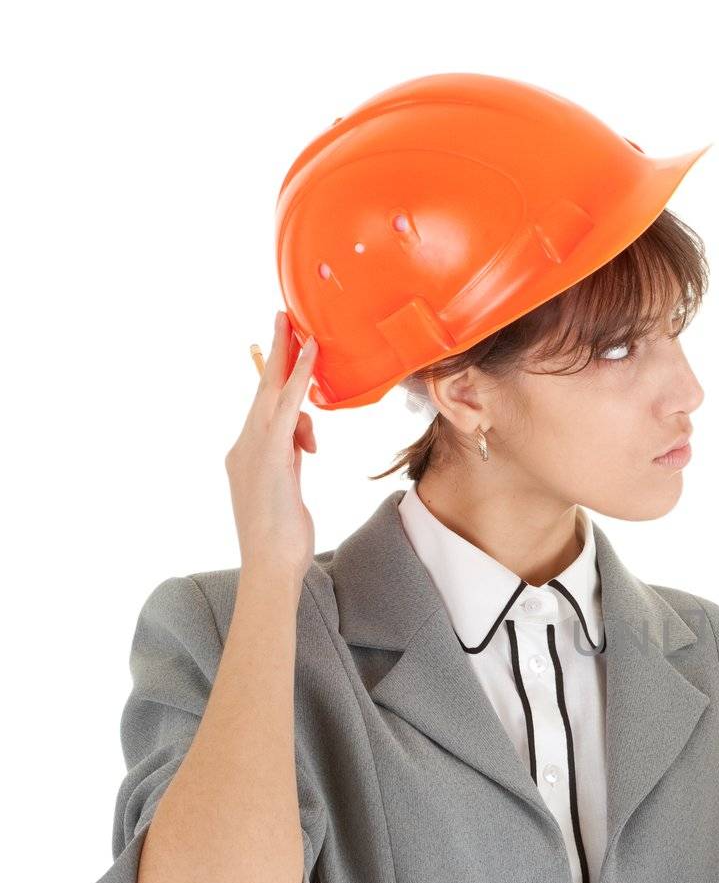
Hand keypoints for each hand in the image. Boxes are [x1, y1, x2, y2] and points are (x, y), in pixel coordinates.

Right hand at [226, 310, 318, 580]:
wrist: (269, 566)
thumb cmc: (281, 537)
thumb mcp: (289, 490)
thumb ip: (291, 461)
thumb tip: (301, 442)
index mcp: (248, 454)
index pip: (264, 407)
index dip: (273, 375)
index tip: (282, 349)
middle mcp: (244, 445)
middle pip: (262, 389)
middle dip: (273, 351)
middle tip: (283, 316)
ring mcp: (252, 449)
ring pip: (272, 392)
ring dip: (287, 357)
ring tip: (300, 328)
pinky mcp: (269, 455)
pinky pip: (287, 407)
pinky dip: (297, 379)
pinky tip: (310, 356)